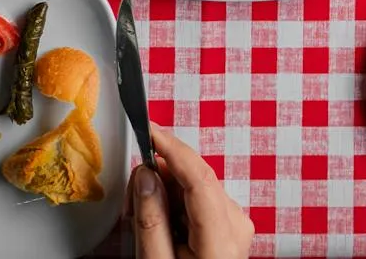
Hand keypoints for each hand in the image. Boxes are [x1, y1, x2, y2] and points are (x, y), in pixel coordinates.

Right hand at [129, 124, 252, 258]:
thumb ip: (150, 218)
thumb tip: (146, 175)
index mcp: (223, 234)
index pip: (200, 176)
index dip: (173, 148)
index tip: (150, 130)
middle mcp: (236, 222)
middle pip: (195, 179)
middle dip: (159, 178)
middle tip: (129, 196)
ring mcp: (235, 224)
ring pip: (195, 189)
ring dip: (165, 193)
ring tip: (140, 218)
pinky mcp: (228, 228)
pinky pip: (199, 202)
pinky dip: (175, 205)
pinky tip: (158, 225)